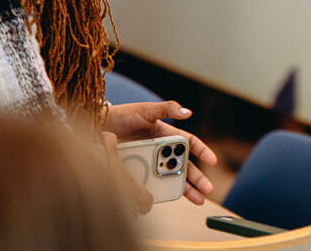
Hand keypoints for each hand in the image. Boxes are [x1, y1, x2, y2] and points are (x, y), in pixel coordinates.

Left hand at [104, 101, 219, 205]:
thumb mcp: (146, 110)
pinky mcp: (139, 173)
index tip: (213, 161)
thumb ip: (166, 109)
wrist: (98, 126)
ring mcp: (151, 164)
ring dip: (187, 190)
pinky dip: (162, 192)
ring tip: (198, 200)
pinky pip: (153, 184)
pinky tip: (169, 199)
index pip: (189, 144)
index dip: (202, 152)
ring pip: (173, 178)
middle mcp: (162, 151)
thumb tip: (188, 112)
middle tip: (208, 190)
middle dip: (199, 179)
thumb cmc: (124, 115)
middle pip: (185, 166)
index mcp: (167, 135)